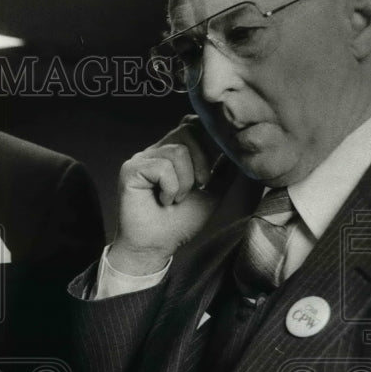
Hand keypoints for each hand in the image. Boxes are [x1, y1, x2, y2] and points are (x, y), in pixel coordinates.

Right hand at [111, 115, 227, 274]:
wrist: (155, 247)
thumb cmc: (178, 223)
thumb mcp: (211, 193)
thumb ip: (223, 170)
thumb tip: (239, 149)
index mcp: (174, 152)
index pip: (194, 124)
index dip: (209, 139)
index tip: (216, 165)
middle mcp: (157, 150)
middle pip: (188, 130)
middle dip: (202, 161)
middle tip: (199, 187)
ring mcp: (142, 158)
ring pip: (177, 150)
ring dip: (185, 182)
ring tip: (176, 199)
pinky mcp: (131, 170)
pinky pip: (162, 167)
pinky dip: (170, 188)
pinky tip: (163, 201)